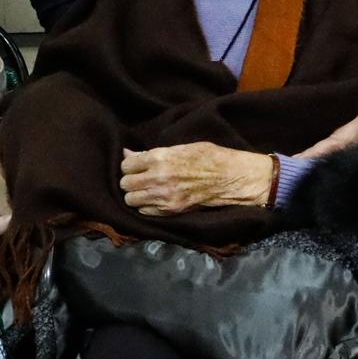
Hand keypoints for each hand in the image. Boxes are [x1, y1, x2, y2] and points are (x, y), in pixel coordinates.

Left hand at [120, 143, 270, 215]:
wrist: (231, 178)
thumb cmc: (209, 157)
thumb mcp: (181, 147)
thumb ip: (152, 153)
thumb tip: (128, 154)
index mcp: (159, 158)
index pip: (126, 165)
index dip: (130, 166)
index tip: (136, 167)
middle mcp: (158, 178)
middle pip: (125, 184)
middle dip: (130, 181)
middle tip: (139, 179)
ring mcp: (164, 196)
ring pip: (131, 200)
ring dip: (136, 196)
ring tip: (146, 191)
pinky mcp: (171, 210)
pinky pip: (145, 212)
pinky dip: (146, 207)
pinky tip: (155, 200)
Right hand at [302, 82, 357, 158]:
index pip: (356, 142)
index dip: (338, 155)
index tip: (322, 168)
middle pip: (339, 137)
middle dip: (318, 150)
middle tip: (297, 163)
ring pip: (338, 135)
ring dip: (320, 148)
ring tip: (300, 161)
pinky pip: (344, 133)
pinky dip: (330, 144)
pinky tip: (321, 154)